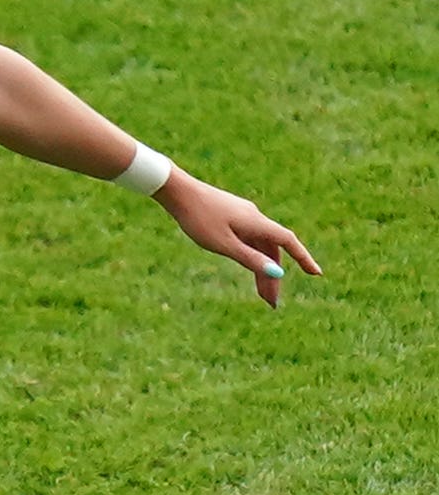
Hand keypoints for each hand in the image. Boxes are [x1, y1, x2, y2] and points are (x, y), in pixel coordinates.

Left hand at [158, 170, 320, 306]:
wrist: (177, 191)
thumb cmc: (198, 218)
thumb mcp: (223, 244)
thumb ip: (249, 258)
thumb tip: (277, 273)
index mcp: (257, 223)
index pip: (288, 242)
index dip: (303, 258)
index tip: (316, 273)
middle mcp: (255, 218)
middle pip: (272, 250)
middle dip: (273, 277)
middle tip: (272, 303)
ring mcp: (243, 216)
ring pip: (259, 246)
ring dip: (262, 269)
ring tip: (261, 295)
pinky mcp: (231, 215)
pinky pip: (249, 239)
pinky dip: (251, 256)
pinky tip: (249, 268)